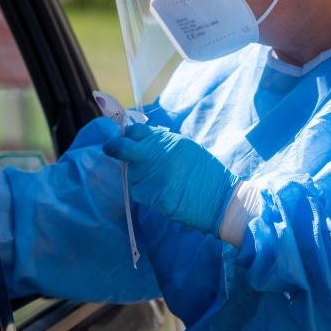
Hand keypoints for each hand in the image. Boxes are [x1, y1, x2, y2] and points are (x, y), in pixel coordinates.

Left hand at [103, 124, 238, 234]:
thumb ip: (160, 142)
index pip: (134, 132)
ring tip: (157, 180)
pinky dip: (144, 192)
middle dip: (115, 149)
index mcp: (164, 141)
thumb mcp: (184, 146)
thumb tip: (137, 139)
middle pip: (123, 150)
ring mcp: (151, 178)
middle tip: (111, 149)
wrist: (219, 198)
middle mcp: (154, 156)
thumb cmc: (204, 171)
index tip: (124, 139)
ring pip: (131, 174)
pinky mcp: (151, 198)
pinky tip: (160, 192)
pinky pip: (138, 192)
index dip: (127, 136)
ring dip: (137, 175)